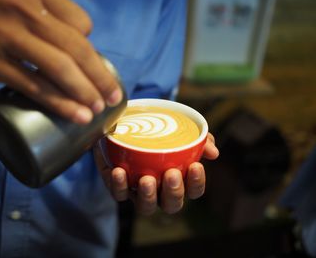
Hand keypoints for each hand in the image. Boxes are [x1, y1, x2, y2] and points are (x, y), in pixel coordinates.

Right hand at [0, 0, 121, 123]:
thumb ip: (46, 12)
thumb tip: (78, 38)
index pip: (80, 23)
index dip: (91, 46)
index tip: (93, 65)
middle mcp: (26, 11)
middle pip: (77, 49)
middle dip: (101, 77)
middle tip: (114, 96)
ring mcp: (9, 38)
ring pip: (60, 69)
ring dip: (85, 92)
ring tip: (99, 109)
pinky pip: (35, 87)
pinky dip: (60, 104)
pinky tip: (76, 115)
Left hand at [94, 133, 218, 215]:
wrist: (126, 124)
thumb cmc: (159, 132)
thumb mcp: (181, 130)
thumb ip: (200, 140)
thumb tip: (214, 152)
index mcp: (178, 180)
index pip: (193, 191)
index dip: (197, 183)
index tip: (196, 166)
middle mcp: (160, 191)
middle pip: (171, 205)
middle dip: (174, 192)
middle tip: (172, 174)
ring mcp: (138, 191)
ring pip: (145, 206)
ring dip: (148, 196)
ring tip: (147, 180)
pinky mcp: (117, 185)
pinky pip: (118, 194)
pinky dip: (119, 185)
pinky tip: (119, 171)